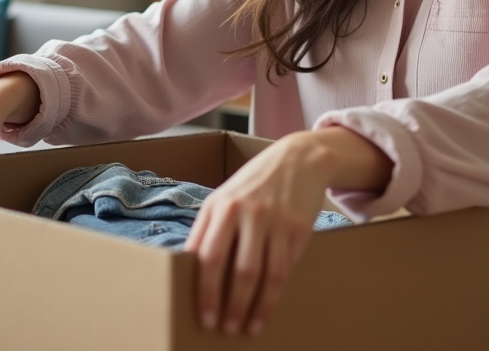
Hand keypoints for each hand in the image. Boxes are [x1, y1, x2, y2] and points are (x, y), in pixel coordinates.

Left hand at [183, 127, 393, 335]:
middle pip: (240, 270)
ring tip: (250, 326)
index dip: (206, 292)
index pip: (209, 257)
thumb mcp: (223, 198)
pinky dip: (278, 291)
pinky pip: (288, 267)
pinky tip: (270, 306)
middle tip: (226, 328)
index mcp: (222, 207)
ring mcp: (277, 220)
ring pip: (268, 275)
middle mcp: (249, 212)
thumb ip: (207, 230)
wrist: (297, 160)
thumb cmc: (252, 185)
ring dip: (259, 307)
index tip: (205, 317)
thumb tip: (188, 270)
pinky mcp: (300, 227)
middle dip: (232, 306)